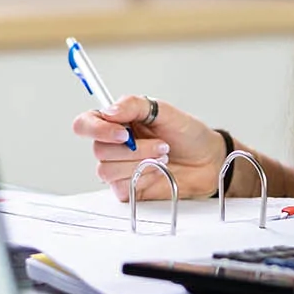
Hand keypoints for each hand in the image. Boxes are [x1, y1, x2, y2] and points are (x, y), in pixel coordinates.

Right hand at [70, 95, 227, 200]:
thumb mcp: (164, 111)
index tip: (123, 132)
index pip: (85, 123)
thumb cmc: (187, 134)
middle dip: (133, 149)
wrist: (208, 161)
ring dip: (140, 162)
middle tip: (161, 145)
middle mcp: (113, 145)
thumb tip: (109, 111)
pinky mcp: (127, 188)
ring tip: (163, 156)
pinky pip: (120, 187)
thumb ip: (134, 105)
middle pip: (98, 149)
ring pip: (107, 170)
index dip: (97, 129)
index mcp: (116, 122)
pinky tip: (158, 171)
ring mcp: (119, 168)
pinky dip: (143, 177)